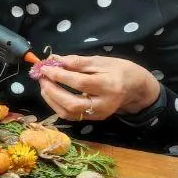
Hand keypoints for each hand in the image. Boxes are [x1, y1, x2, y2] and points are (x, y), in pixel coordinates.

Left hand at [36, 54, 160, 120]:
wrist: (136, 88)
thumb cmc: (120, 70)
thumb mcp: (101, 61)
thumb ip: (77, 61)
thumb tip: (54, 59)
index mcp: (109, 86)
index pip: (79, 83)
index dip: (59, 75)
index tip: (44, 68)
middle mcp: (104, 104)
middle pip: (72, 103)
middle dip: (52, 90)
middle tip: (42, 77)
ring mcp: (98, 114)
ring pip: (68, 113)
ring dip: (51, 99)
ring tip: (44, 84)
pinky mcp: (93, 119)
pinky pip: (70, 116)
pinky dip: (57, 105)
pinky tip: (51, 93)